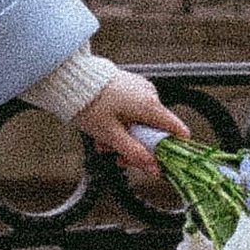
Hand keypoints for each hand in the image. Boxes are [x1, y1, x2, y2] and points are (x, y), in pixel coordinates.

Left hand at [77, 69, 188, 189]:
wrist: (71, 79)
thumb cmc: (90, 104)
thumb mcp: (112, 135)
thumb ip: (135, 154)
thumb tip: (155, 170)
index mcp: (150, 105)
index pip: (177, 130)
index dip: (171, 149)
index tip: (157, 162)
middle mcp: (150, 94)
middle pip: (155, 130)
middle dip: (136, 147)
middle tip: (117, 156)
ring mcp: (140, 89)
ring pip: (141, 123)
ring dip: (124, 137)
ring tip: (103, 143)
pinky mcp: (129, 87)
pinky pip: (133, 111)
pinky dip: (121, 123)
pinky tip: (104, 130)